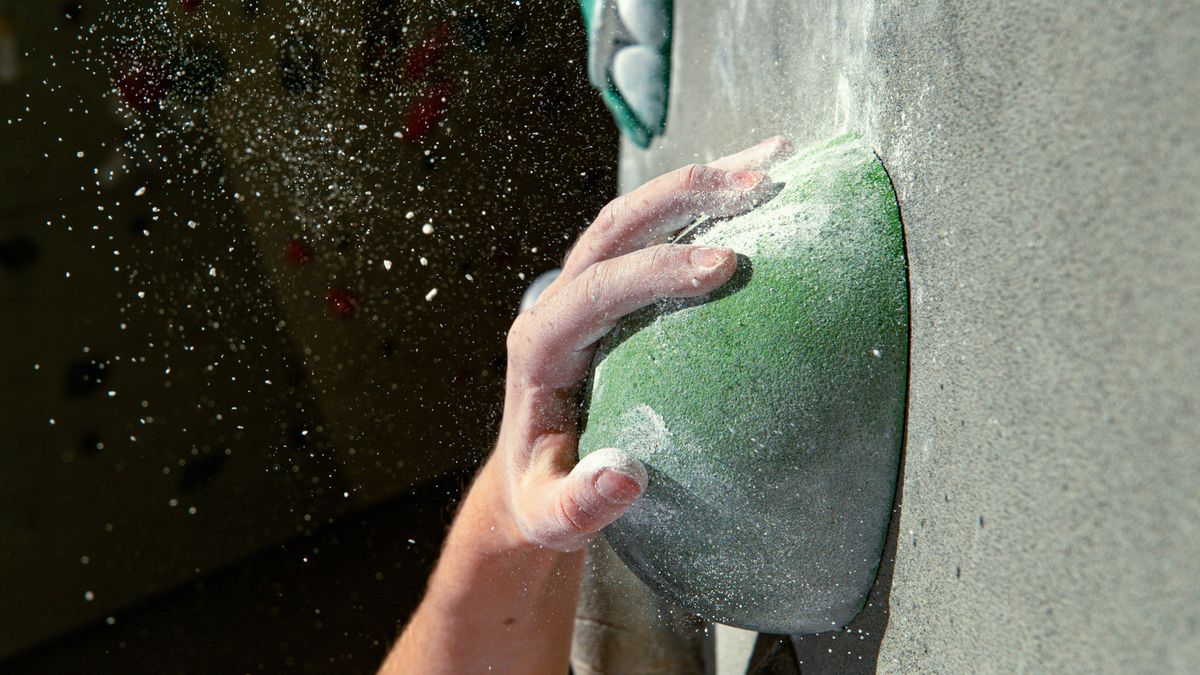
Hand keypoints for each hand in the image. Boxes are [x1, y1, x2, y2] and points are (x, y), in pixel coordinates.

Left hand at [494, 136, 794, 551]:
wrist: (531, 474)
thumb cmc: (543, 495)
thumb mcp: (552, 517)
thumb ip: (580, 503)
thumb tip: (627, 476)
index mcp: (538, 347)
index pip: (595, 290)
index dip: (655, 270)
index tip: (725, 266)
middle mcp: (557, 303)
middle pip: (614, 227)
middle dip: (684, 197)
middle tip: (759, 183)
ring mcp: (584, 289)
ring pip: (634, 215)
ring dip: (699, 184)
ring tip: (773, 158)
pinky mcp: (611, 290)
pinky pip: (654, 235)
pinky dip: (704, 206)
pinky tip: (760, 191)